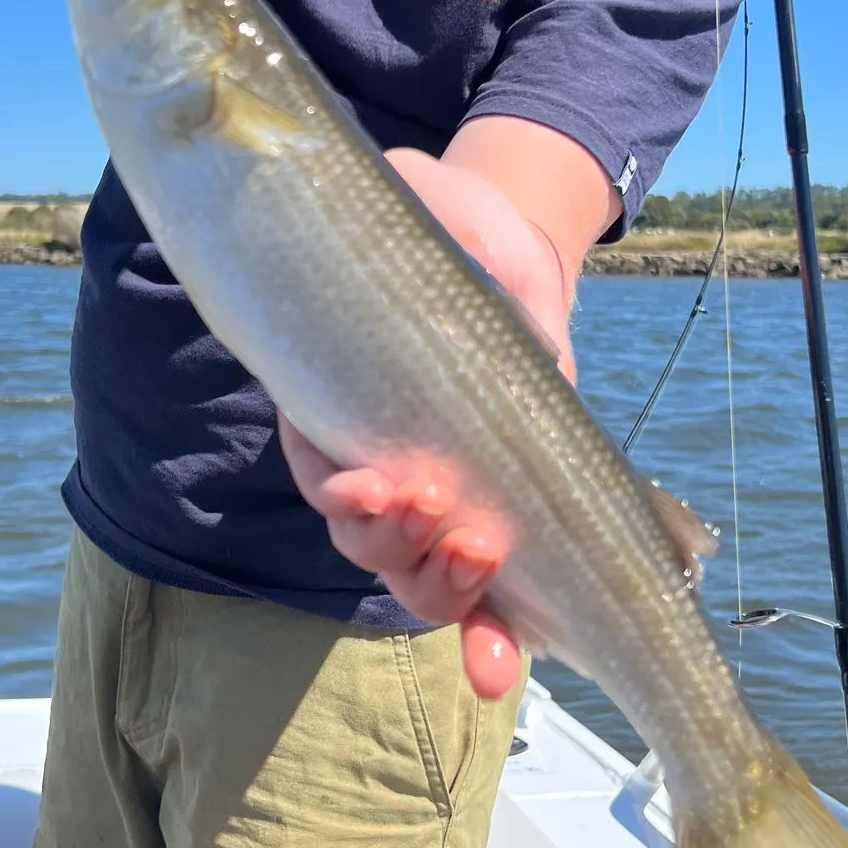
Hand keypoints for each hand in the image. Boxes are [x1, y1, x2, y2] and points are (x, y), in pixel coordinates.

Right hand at [278, 146, 575, 701]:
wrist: (521, 267)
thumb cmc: (461, 230)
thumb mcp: (428, 191)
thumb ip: (399, 190)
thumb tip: (382, 177)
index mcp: (347, 404)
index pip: (326, 469)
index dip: (341, 490)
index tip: (372, 478)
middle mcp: (384, 466)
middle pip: (367, 540)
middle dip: (393, 541)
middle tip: (433, 506)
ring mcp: (446, 503)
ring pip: (419, 578)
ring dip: (443, 588)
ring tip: (484, 552)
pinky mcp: (507, 520)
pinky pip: (490, 603)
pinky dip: (489, 642)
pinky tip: (496, 671)